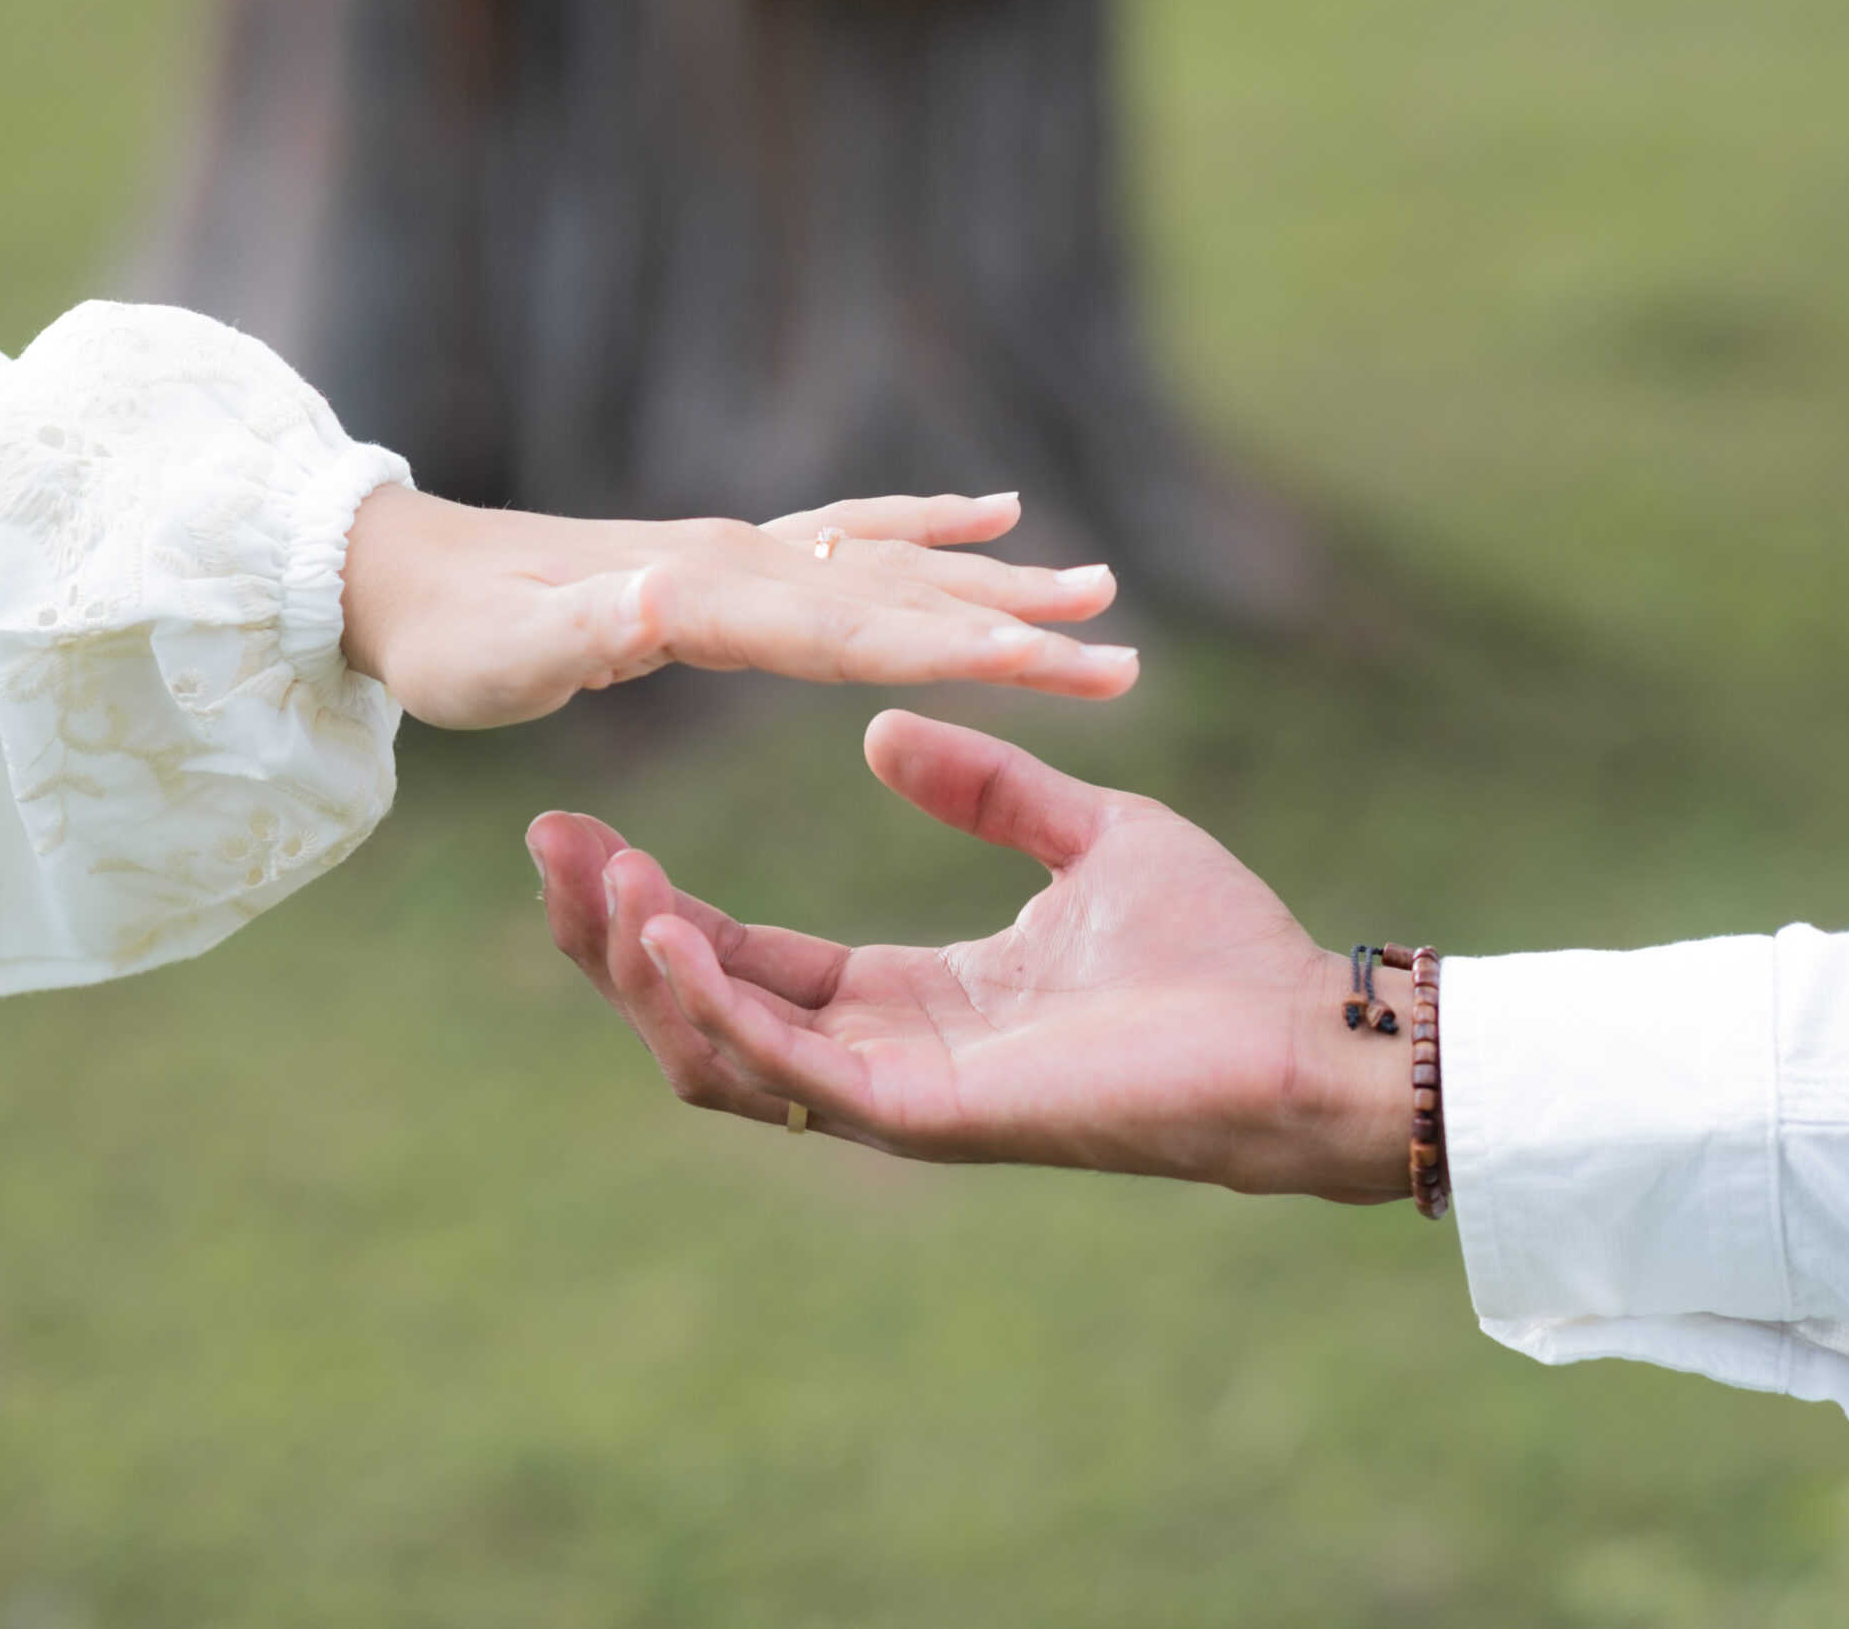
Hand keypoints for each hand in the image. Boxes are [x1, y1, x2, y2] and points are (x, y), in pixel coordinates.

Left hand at [338, 485, 1134, 727]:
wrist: (402, 574)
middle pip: (906, 597)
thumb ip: (589, 630)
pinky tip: (995, 512)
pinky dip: (933, 523)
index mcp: (711, 599)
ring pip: (901, 561)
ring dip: (1001, 579)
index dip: (964, 649)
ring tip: (1101, 586)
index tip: (1058, 667)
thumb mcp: (504, 657)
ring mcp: (749, 551)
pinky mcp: (739, 559)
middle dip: (1019, 629)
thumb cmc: (453, 640)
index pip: (860, 631)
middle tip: (1125, 657)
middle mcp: (747, 562)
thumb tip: (671, 598)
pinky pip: (859, 534)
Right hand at [528, 712, 1414, 1202]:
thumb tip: (878, 732)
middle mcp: (887, 1055)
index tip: (582, 824)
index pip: (747, 956)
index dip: (657, 901)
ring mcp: (900, 1096)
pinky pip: (790, 1069)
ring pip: (717, 1053)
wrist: (1302, 1030)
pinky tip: (668, 926)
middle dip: (609, 934)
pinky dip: (717, 1003)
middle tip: (547, 844)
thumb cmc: (1215, 948)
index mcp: (913, 997)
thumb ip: (982, 790)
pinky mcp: (931, 1117)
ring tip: (594, 873)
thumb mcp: (1085, 834)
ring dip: (641, 967)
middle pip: (701, 1009)